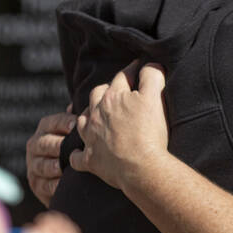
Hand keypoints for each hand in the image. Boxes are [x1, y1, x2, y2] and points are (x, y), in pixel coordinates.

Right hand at [25, 107, 75, 205]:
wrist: (65, 180)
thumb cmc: (73, 149)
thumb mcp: (73, 134)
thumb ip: (76, 121)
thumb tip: (80, 106)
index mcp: (44, 129)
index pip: (52, 123)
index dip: (63, 123)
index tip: (76, 124)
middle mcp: (35, 146)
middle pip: (44, 144)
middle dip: (58, 146)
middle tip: (71, 149)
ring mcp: (34, 166)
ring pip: (41, 165)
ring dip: (52, 166)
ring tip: (62, 167)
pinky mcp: (36, 185)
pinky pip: (43, 185)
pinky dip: (52, 185)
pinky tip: (61, 184)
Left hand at [70, 62, 168, 189]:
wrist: (141, 168)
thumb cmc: (149, 133)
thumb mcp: (155, 99)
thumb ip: (152, 77)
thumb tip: (150, 64)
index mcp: (113, 97)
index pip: (122, 77)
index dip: (132, 70)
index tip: (138, 67)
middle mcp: (96, 114)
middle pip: (96, 95)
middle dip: (105, 90)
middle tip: (114, 91)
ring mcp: (91, 137)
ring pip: (81, 121)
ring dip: (86, 117)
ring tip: (93, 117)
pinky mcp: (90, 160)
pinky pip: (76, 157)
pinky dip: (76, 154)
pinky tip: (78, 153)